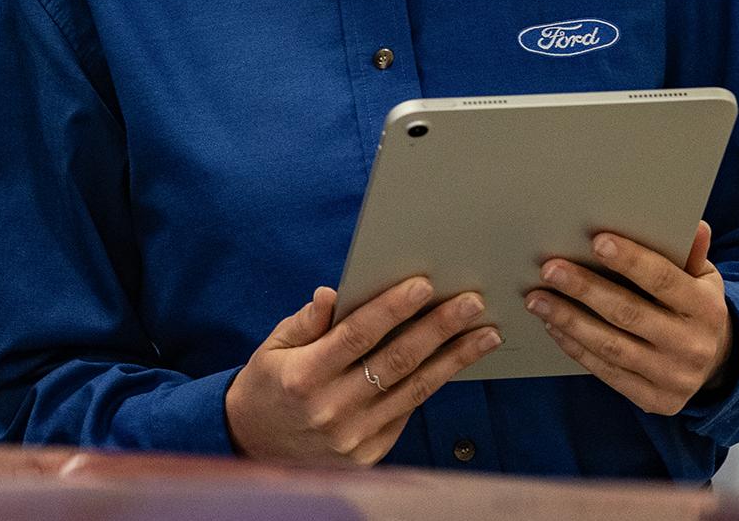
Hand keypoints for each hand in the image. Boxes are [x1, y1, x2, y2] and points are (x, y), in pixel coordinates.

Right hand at [224, 277, 502, 465]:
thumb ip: (306, 321)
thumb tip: (333, 293)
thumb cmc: (268, 385)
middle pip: (397, 361)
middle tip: (471, 302)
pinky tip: (455, 362)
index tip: (424, 284)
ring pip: (414, 390)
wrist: (252, 447)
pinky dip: (433, 385)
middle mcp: (330, 409)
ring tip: (485, 334)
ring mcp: (352, 437)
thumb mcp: (272, 347)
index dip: (392, 308)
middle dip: (439, 328)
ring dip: (454, 359)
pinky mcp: (368, 455)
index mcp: (303, 376)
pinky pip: (406, 413)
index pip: (357, 335)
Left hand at [527, 221, 738, 415]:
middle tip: (550, 269)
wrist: (717, 364)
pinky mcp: (654, 399)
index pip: (664, 281)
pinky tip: (553, 326)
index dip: (631, 261)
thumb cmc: (696, 307)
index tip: (597, 241)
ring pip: (611, 346)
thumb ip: (693, 253)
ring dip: (569, 320)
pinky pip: (606, 372)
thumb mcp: (705, 278)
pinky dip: (576, 348)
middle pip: (629, 313)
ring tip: (538, 299)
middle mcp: (692, 345)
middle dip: (585, 289)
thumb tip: (694, 225)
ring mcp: (672, 376)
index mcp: (706, 308)